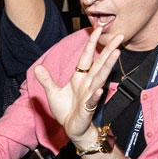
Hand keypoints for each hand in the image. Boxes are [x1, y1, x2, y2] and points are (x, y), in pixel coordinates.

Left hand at [33, 26, 122, 146]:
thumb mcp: (53, 93)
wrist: (71, 128)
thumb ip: (46, 80)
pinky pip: (93, 100)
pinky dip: (96, 95)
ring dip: (108, 66)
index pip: (86, 57)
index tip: (97, 29)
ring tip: (117, 52)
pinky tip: (100, 90)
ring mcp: (90, 95)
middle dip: (109, 49)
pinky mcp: (88, 108)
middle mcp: (87, 83)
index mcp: (79, 78)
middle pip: (100, 63)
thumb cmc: (66, 111)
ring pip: (100, 77)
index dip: (91, 43)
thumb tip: (37, 67)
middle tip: (120, 35)